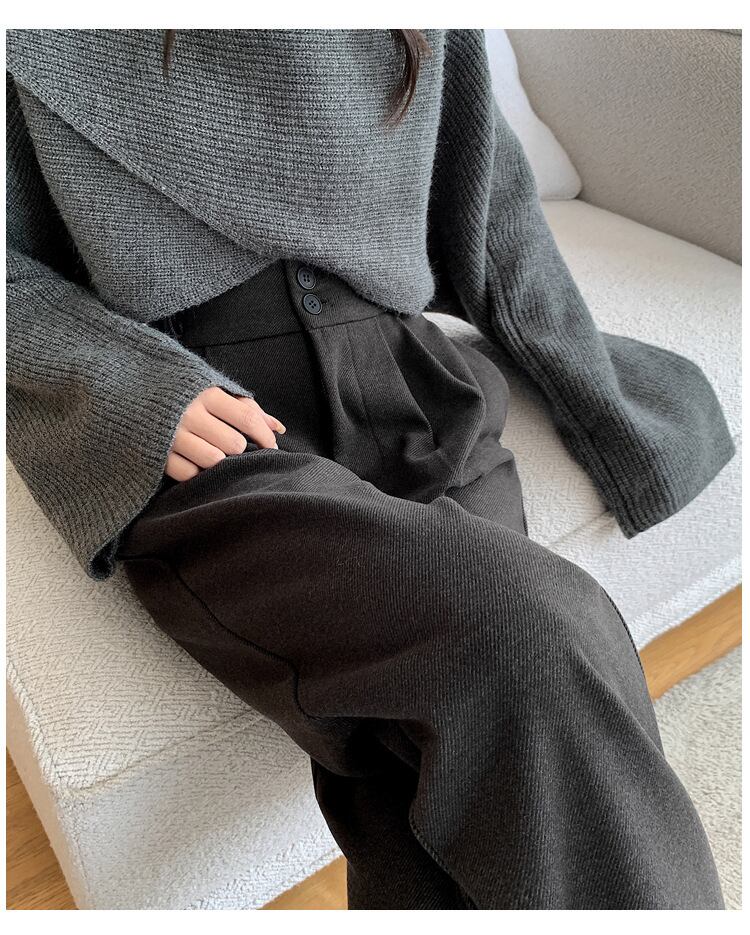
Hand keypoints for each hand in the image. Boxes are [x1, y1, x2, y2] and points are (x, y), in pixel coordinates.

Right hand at [165, 386, 285, 481]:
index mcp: (205, 393)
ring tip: (212, 452)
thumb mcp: (209, 389)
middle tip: (231, 445)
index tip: (272, 446)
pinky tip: (193, 461)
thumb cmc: (178, 392)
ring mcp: (171, 435)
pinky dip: (195, 471)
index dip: (265, 435)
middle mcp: (189, 413)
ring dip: (218, 461)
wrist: (123, 390)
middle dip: (238, 448)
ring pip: (214, 460)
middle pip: (234, 444)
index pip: (247, 417)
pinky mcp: (156, 454)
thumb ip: (244, 406)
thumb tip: (278, 427)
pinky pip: (188, 473)